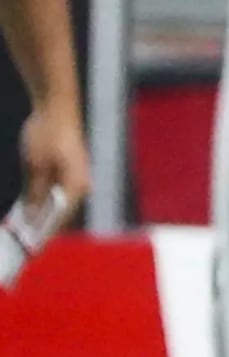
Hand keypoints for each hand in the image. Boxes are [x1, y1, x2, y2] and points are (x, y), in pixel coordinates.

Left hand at [16, 97, 85, 235]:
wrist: (56, 107)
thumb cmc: (48, 134)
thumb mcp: (35, 166)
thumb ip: (34, 193)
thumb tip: (30, 216)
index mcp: (76, 186)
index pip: (59, 218)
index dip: (43, 235)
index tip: (29, 249)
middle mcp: (79, 185)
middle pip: (59, 213)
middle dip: (41, 227)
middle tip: (22, 243)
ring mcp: (74, 178)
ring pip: (56, 204)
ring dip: (39, 216)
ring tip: (21, 229)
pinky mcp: (67, 172)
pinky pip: (54, 193)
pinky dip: (41, 202)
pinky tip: (26, 210)